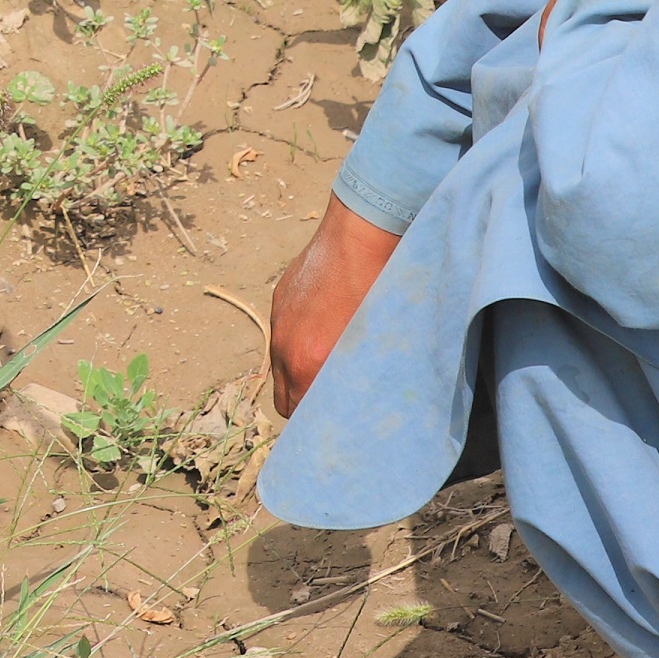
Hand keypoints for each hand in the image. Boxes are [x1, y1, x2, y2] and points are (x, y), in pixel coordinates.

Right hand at [266, 196, 400, 416]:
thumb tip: (355, 401)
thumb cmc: (380, 290)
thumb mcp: (372, 346)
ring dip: (299, 373)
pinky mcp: (278, 302)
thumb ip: (354, 378)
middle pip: (284, 401)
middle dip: (304, 405)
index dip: (319, 421)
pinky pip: (282, 338)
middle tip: (334, 399)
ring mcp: (279, 323)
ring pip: (280, 369)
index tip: (337, 420)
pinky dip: (297, 342)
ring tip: (329, 362)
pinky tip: (324, 327)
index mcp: (309, 362)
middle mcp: (286, 348)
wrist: (360, 236)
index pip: (300, 415)